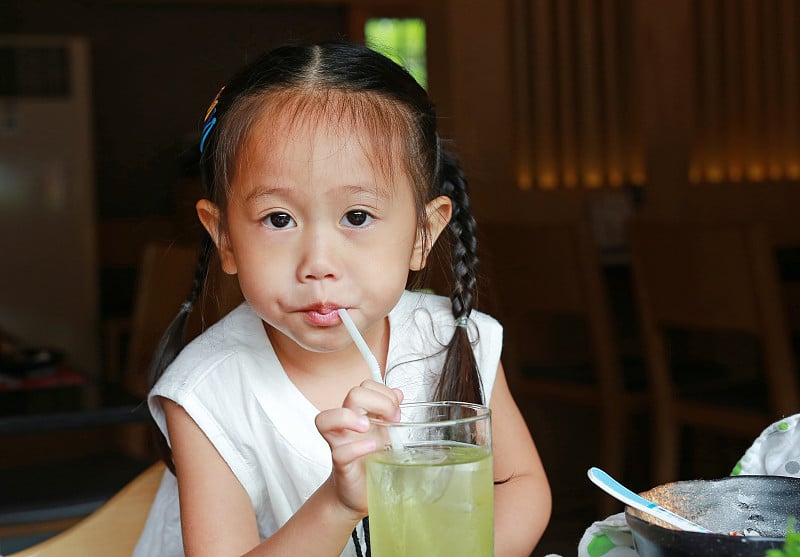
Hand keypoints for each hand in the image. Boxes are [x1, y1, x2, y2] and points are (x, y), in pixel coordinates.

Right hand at [315, 380, 402, 515]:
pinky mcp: (341, 465)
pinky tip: (373, 448)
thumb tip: (398, 392)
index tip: (397, 410)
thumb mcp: (384, 431)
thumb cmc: (370, 459)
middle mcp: (345, 424)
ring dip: (350, 418)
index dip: (384, 392)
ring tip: (368, 427)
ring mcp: (339, 443)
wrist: (359, 490)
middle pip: (352, 394)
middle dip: (378, 401)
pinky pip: (340, 452)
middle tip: (392, 419)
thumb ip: (389, 411)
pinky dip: (358, 447)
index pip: (365, 386)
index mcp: (357, 413)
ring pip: (325, 419)